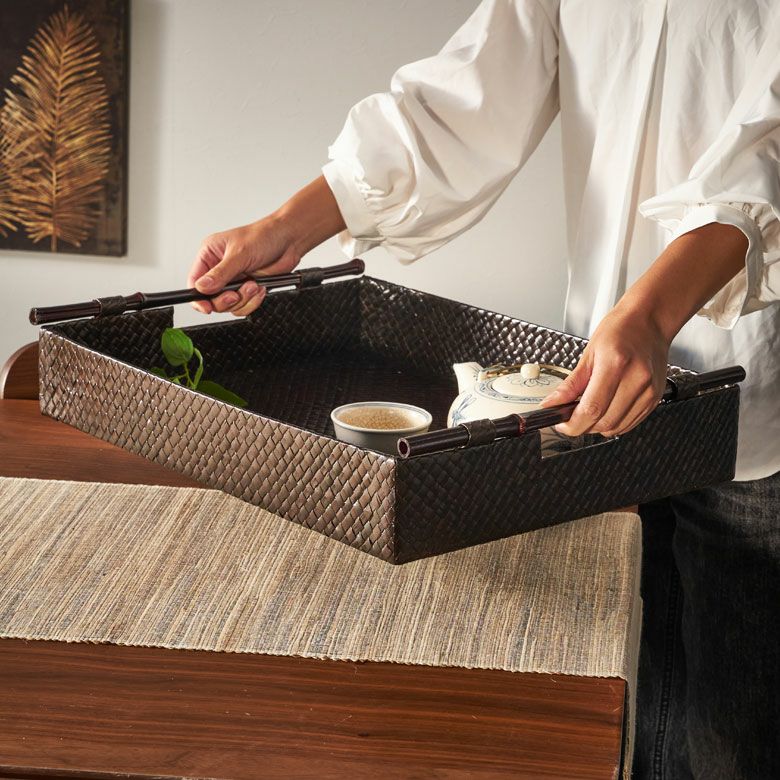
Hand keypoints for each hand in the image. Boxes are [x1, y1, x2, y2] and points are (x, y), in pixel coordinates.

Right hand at [187, 215, 299, 316]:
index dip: (198, 298)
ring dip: (243, 299)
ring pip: (229, 305)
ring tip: (253, 285)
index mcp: (210, 255)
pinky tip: (259, 288)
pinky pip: (243, 306)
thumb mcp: (239, 254)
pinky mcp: (248, 288)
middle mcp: (219, 269)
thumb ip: (220, 273)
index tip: (207, 307)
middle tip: (236, 294)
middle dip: (225, 300)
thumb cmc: (264, 236)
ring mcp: (234, 280)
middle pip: (211, 299)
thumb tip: (202, 287)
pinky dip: (252, 301)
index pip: (195, 282)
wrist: (289, 240)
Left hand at [539, 305, 668, 436]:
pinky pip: (629, 424)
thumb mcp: (588, 353)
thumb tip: (552, 404)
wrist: (649, 322)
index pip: (592, 409)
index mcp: (616, 364)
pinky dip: (613, 423)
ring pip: (617, 428)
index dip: (573, 424)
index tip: (561, 424)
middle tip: (571, 416)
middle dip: (582, 426)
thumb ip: (570, 384)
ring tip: (589, 409)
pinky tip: (606, 408)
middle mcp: (637, 379)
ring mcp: (649, 391)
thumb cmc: (620, 330)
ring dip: (597, 426)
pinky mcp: (654, 398)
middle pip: (604, 422)